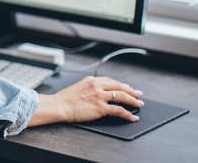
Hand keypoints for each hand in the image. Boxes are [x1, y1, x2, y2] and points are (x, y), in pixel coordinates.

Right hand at [28, 76, 143, 126]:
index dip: (121, 85)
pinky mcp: (101, 108)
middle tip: (139, 95)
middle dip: (131, 91)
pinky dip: (128, 114)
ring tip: (139, 105)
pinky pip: (119, 110)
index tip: (127, 87)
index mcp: (91, 80)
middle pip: (120, 87)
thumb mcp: (78, 88)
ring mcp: (100, 96)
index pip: (111, 81)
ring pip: (123, 97)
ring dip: (133, 101)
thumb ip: (90, 88)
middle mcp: (97, 86)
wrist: (58, 105)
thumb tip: (99, 93)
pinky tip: (132, 117)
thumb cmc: (64, 99)